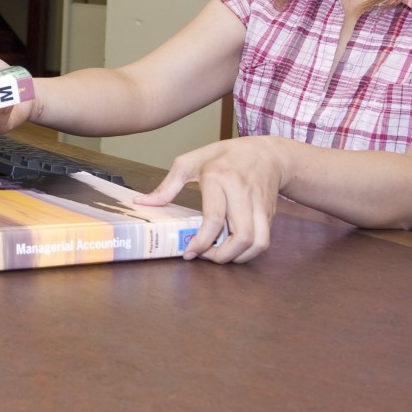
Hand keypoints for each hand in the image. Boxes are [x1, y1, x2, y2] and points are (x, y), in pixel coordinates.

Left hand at [135, 136, 289, 262]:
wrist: (266, 153)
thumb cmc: (225, 156)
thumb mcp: (191, 162)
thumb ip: (167, 185)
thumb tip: (142, 202)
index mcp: (219, 178)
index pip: (214, 218)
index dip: (201, 241)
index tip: (189, 252)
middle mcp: (242, 192)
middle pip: (240, 236)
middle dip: (222, 256)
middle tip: (205, 257)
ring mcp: (259, 204)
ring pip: (258, 242)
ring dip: (239, 257)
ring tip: (221, 256)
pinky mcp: (269, 214)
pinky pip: (264, 240)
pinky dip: (250, 252)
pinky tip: (234, 249)